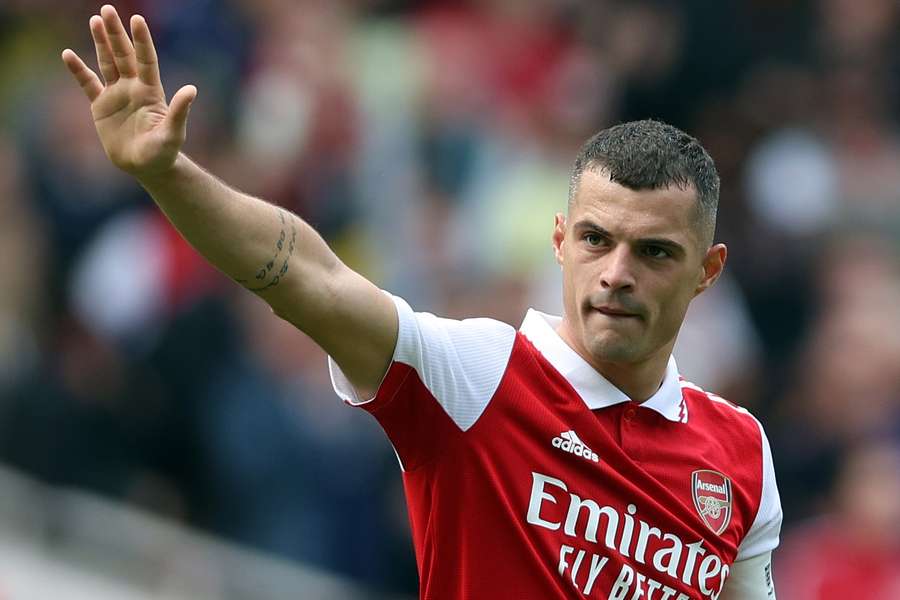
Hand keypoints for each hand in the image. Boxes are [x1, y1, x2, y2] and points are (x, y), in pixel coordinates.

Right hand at [61, 4, 195, 178]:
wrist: (146, 167)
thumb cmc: (163, 152)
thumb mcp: (173, 133)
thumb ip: (180, 111)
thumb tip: (192, 89)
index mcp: (151, 91)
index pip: (146, 60)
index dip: (141, 41)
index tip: (137, 19)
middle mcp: (133, 88)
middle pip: (124, 55)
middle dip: (116, 33)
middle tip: (107, 10)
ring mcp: (117, 95)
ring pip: (107, 62)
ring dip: (101, 43)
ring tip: (95, 20)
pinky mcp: (101, 106)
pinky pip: (88, 83)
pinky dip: (78, 70)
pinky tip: (68, 55)